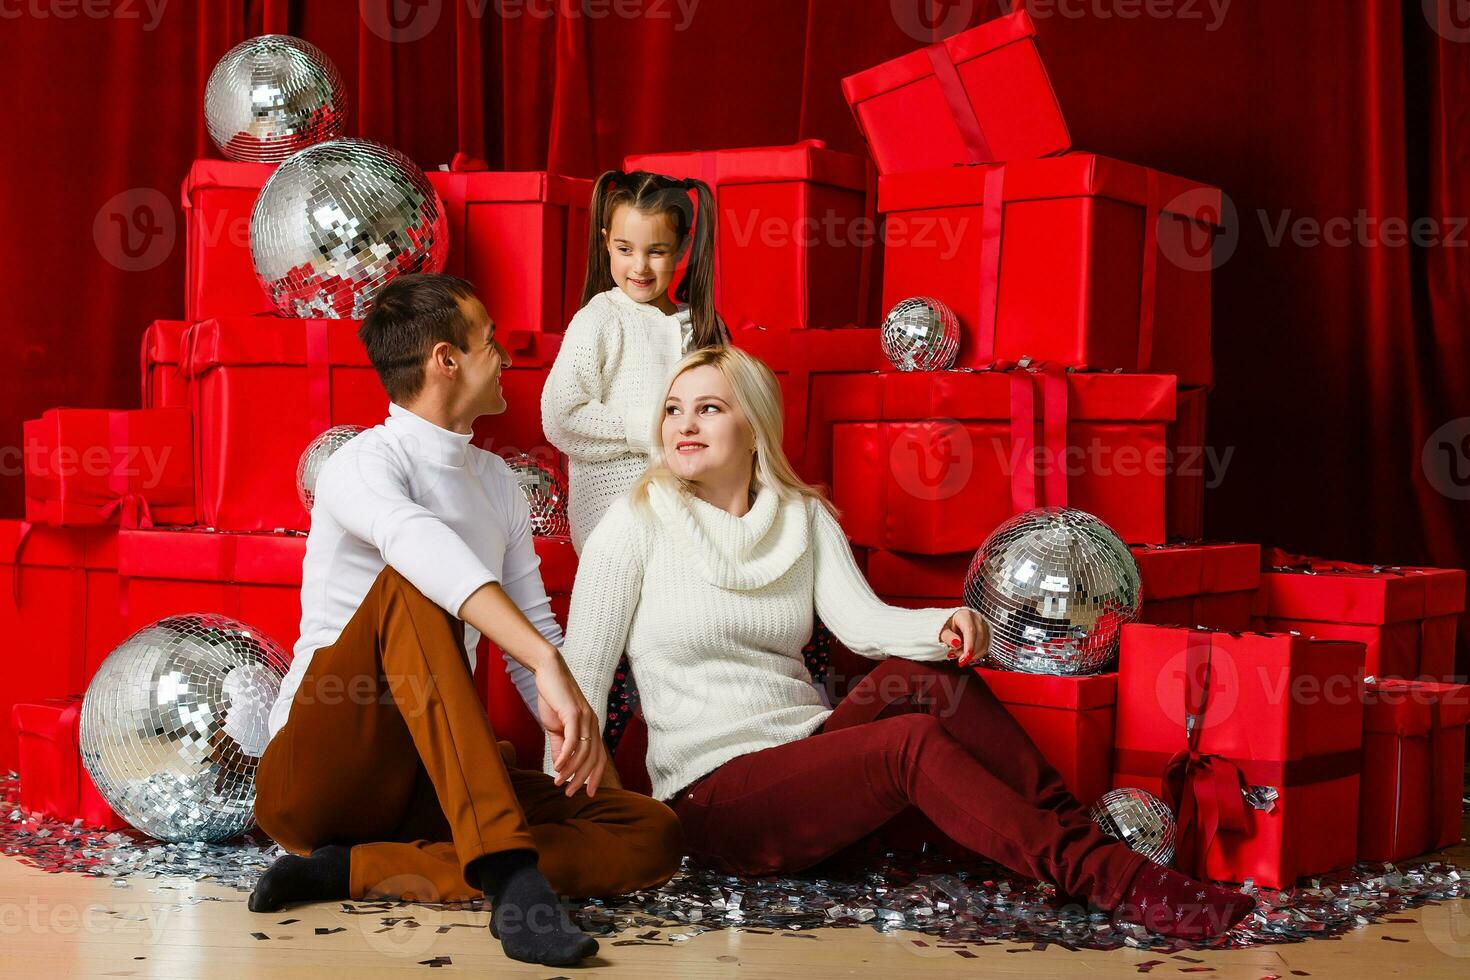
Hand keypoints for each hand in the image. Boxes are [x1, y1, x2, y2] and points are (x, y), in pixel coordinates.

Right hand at [536, 663, 608, 797]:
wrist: (548, 672)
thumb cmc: (553, 699)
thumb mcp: (557, 727)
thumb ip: (561, 746)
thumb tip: (560, 767)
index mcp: (592, 727)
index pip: (599, 757)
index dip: (595, 776)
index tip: (588, 794)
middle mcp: (593, 723)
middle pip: (593, 758)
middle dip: (582, 779)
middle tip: (569, 793)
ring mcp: (585, 718)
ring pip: (583, 751)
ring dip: (571, 770)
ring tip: (558, 783)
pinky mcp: (573, 712)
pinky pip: (573, 739)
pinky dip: (566, 755)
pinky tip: (557, 767)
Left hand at [940, 608, 988, 667]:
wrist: (952, 623)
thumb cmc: (947, 626)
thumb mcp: (942, 631)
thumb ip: (948, 637)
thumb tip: (956, 643)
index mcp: (964, 615)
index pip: (970, 630)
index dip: (969, 646)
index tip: (964, 658)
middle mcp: (976, 618)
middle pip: (978, 638)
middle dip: (968, 652)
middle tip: (956, 656)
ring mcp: (983, 625)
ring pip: (983, 645)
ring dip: (972, 654)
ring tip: (959, 653)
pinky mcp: (987, 633)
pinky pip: (985, 648)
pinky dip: (976, 654)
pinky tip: (967, 654)